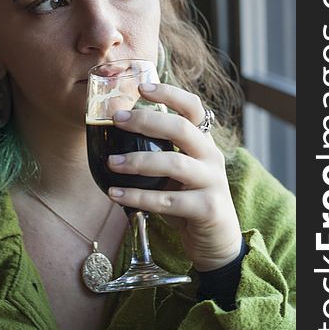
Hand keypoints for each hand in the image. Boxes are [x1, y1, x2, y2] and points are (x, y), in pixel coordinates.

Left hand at [107, 82, 241, 270]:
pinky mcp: (207, 209)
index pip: (192, 108)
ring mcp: (212, 182)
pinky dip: (138, 197)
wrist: (218, 242)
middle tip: (117, 119)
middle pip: (182, 128)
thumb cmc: (189, 200)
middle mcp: (211, 157)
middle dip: (147, 120)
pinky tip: (115, 195)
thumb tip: (116, 134)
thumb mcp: (178, 172)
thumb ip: (160, 153)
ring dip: (138, 161)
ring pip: (174, 164)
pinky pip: (168, 201)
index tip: (142, 87)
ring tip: (110, 162)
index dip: (169, 94)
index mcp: (203, 142)